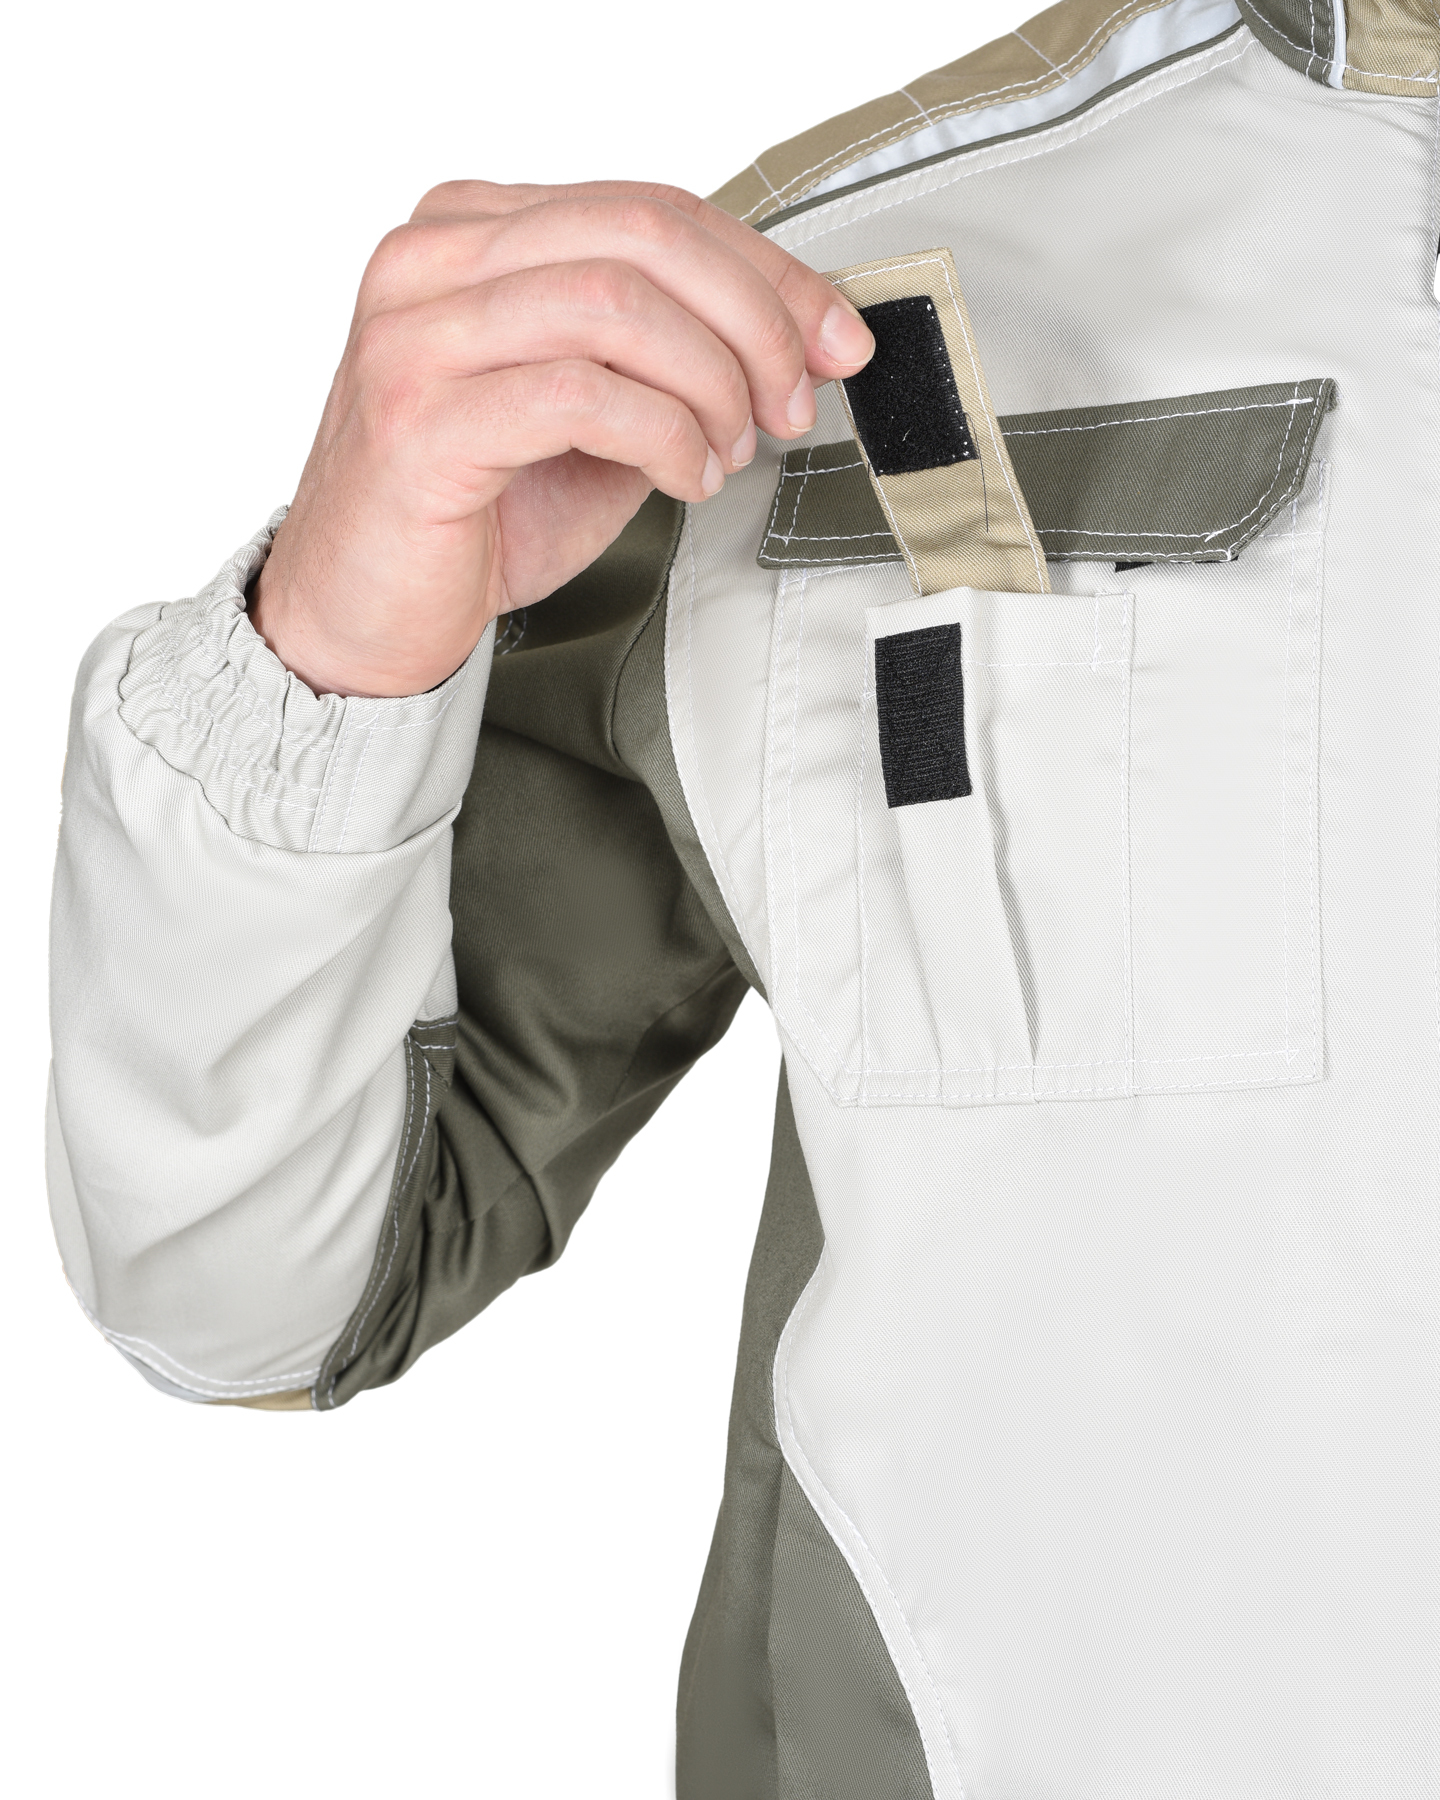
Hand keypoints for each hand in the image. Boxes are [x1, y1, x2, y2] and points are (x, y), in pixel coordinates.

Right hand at [249, 180, 874, 696]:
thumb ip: (667, 362)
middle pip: (640, 236)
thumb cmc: (471, 519)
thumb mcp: (594, 420)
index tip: (831, 337)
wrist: (364, 617)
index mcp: (470, 236)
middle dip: (752, 320)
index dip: (762, 269)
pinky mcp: (420, 419)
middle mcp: (431, 264)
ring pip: (616, 304)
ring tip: (729, 448)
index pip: (646, 210)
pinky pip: (582, 396)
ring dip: (710, 381)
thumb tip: (794, 339)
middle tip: (794, 399)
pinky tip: (685, 477)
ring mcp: (415, 336)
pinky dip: (664, 436)